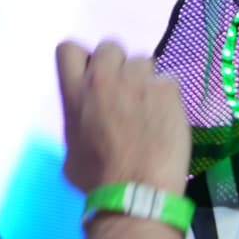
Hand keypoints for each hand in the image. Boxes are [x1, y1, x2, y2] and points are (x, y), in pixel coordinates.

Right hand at [56, 39, 191, 193]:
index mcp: (74, 92)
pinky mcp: (166, 90)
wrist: (138, 192)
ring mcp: (136, 81)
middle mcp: (103, 79)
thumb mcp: (72, 148)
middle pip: (111, 46)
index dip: (85, 59)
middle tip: (128, 91)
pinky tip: (168, 118)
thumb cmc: (99, 180)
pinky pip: (168, 81)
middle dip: (119, 65)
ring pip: (143, 61)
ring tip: (151, 108)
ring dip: (146, 79)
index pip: (69, 48)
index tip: (95, 77)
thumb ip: (79, 121)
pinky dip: (169, 96)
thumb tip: (86, 122)